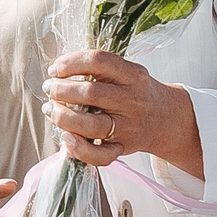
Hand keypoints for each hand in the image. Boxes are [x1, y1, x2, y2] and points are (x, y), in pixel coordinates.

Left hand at [42, 49, 203, 177]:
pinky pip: (100, 155)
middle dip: (61, 90)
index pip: (99, 61)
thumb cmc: (137, 92)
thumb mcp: (127, 72)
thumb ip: (100, 69)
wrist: (166, 118)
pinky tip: (66, 138)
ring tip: (51, 109)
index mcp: (132, 75)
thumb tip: (59, 71)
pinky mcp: (123, 148)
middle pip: (91, 94)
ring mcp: (128, 127)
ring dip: (62, 117)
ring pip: (91, 125)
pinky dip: (79, 149)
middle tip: (50, 89)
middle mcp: (131, 100)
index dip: (71, 63)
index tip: (55, 69)